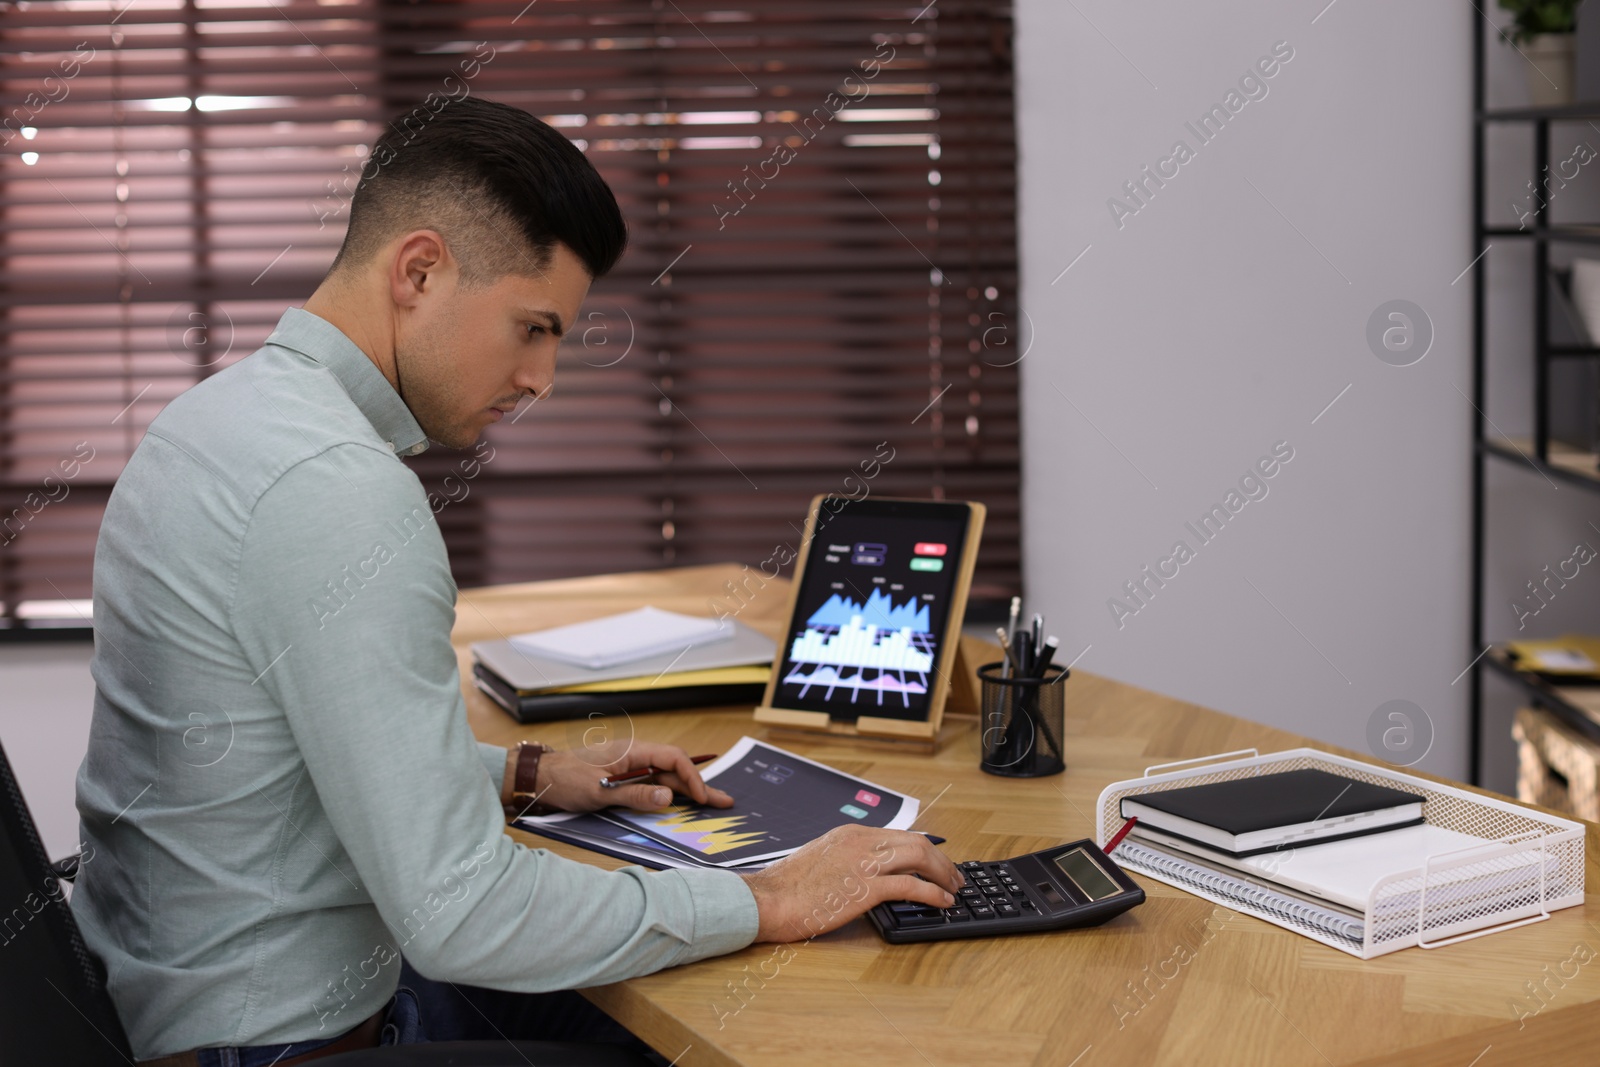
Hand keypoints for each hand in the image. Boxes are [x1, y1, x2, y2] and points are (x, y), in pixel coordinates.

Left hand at [535, 739, 733, 813]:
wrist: (539, 777)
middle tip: (725, 801)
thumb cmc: (565, 780)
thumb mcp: (599, 791)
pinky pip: (652, 784)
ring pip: (665, 777)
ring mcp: (630, 767)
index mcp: (632, 751)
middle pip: (674, 769)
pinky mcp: (623, 778)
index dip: (692, 778)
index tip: (702, 798)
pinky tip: (681, 802)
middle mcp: (635, 756)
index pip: (673, 758)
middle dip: (700, 785)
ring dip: (687, 791)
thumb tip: (668, 797)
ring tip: (712, 803)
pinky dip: (669, 793)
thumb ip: (634, 794)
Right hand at [738, 825, 964, 941]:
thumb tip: (863, 875)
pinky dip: (933, 893)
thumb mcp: (819, 861)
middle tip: (954, 876)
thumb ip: (844, 861)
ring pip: (919, 857)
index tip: (935, 862)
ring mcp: (863, 863)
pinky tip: (943, 902)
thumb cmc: (785, 888)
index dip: (923, 849)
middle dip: (941, 859)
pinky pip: (910, 886)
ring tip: (955, 888)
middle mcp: (860, 842)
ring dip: (943, 873)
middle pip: (916, 842)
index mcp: (849, 834)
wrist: (766, 900)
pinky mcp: (865, 887)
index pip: (898, 835)